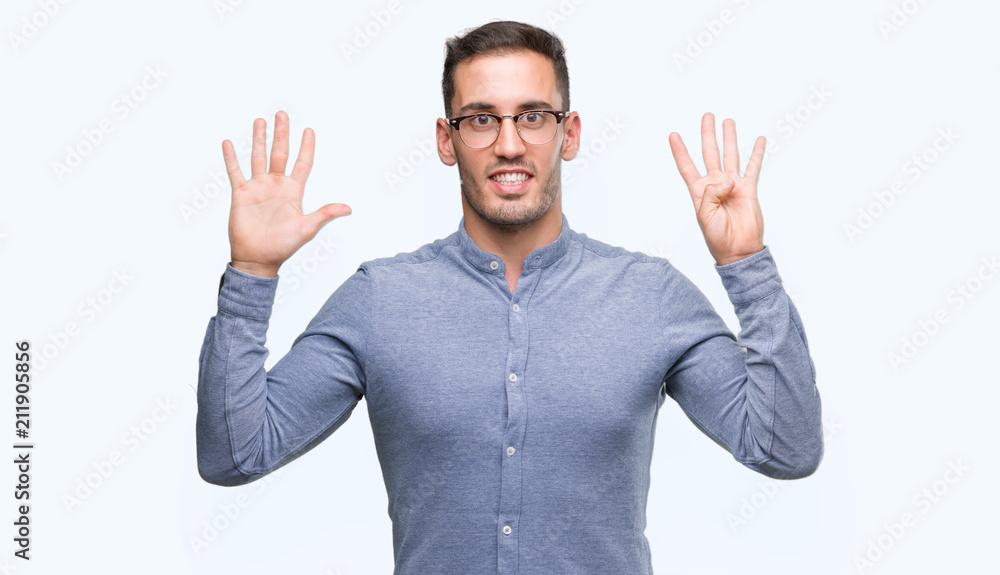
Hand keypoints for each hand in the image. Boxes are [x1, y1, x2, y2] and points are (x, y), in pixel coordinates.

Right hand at [223, 111, 350, 276]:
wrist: (258, 259)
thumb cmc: (283, 246)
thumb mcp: (307, 228)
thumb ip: (324, 214)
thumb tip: (348, 208)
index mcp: (293, 191)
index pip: (302, 163)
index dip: (306, 147)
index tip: (309, 130)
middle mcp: (276, 185)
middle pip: (280, 153)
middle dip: (282, 133)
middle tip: (282, 113)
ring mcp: (258, 188)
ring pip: (258, 157)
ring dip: (259, 139)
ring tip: (260, 121)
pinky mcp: (241, 194)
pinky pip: (235, 172)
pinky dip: (231, 158)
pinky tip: (228, 142)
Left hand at [668, 113, 764, 265]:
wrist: (738, 249)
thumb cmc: (718, 237)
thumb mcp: (705, 216)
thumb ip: (712, 194)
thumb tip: (727, 179)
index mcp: (699, 191)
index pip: (687, 166)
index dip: (680, 151)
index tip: (673, 134)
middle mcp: (715, 184)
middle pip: (710, 153)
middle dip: (708, 135)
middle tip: (707, 116)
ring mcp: (732, 185)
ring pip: (730, 155)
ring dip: (729, 138)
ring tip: (728, 121)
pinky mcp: (749, 189)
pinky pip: (753, 167)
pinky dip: (756, 153)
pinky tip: (758, 140)